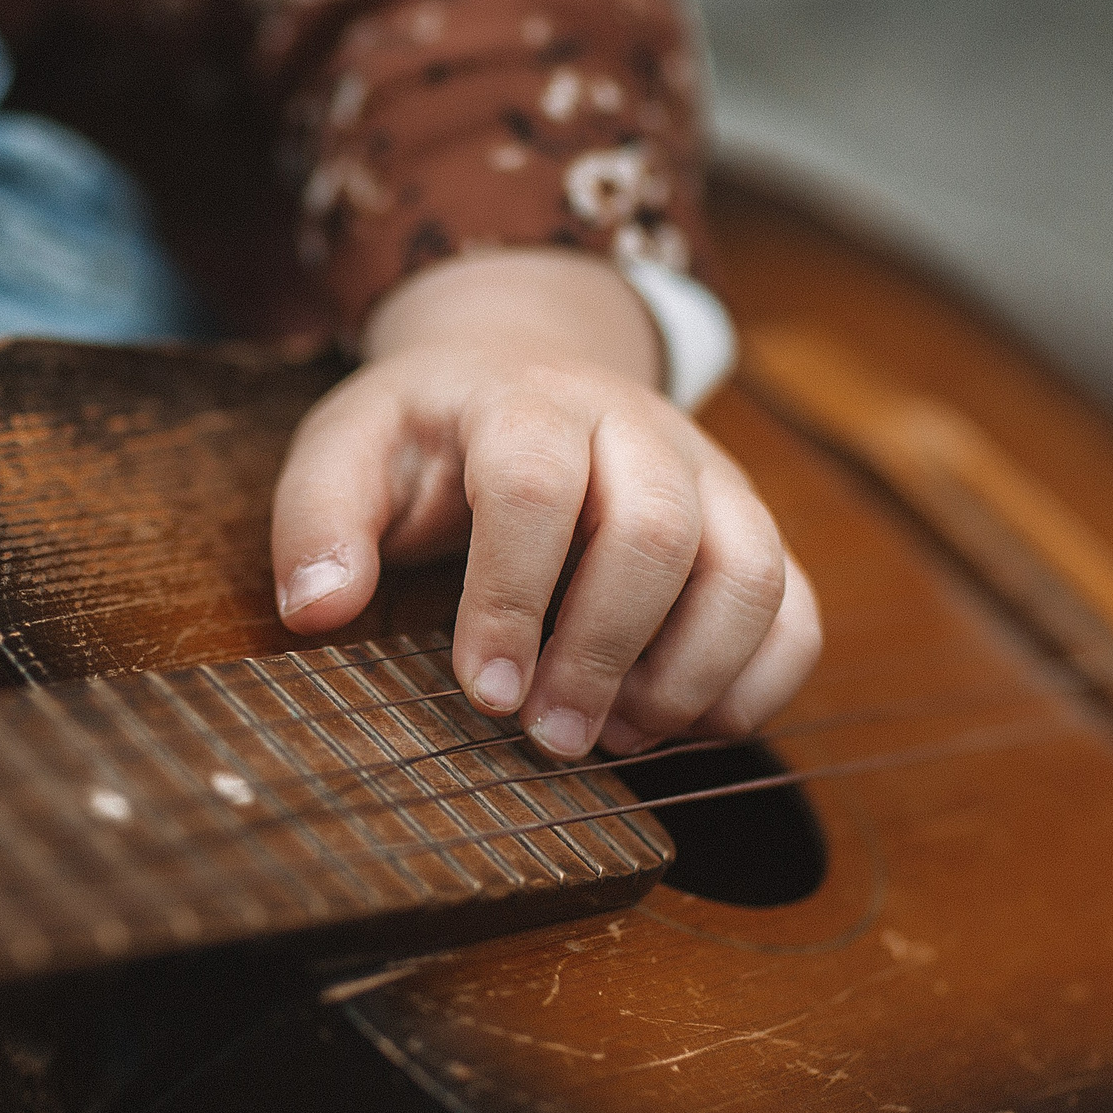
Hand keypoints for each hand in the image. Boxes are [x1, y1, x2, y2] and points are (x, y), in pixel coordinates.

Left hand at [270, 249, 820, 757]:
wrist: (523, 371)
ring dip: (689, 677)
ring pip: (748, 570)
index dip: (511, 599)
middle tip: (549, 741)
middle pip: (656, 531)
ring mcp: (709, 476)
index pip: (535, 487)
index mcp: (526, 401)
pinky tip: (687, 731)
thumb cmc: (428, 437)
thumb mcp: (347, 449)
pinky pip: (796, 608)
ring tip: (616, 739)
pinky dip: (759, 684)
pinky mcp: (749, 528)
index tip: (482, 694)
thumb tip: (315, 611)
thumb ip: (318, 519)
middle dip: (603, 653)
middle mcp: (636, 428)